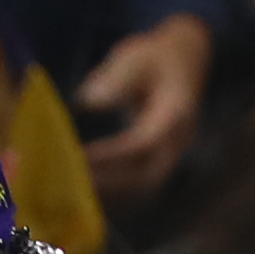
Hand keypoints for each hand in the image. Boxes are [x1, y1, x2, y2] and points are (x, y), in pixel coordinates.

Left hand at [74, 13, 214, 203]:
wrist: (184, 62)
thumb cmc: (155, 57)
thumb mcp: (136, 57)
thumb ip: (116, 78)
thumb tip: (89, 100)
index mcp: (175, 113)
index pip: (144, 143)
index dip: (112, 155)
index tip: (79, 158)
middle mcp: (177, 142)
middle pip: (147, 177)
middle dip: (109, 185)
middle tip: (70, 184)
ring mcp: (171, 156)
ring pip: (143, 190)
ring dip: (110, 196)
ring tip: (72, 193)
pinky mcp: (160, 165)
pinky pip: (138, 190)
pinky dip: (113, 196)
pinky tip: (84, 194)